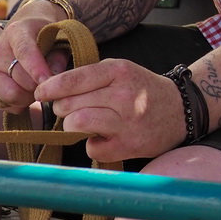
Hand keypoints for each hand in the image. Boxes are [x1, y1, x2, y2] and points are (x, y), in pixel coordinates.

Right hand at [0, 7, 71, 108]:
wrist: (25, 35)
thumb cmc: (45, 37)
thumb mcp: (57, 38)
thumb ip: (58, 55)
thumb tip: (53, 75)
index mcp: (16, 32)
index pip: (23, 51)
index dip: (35, 68)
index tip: (47, 79)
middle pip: (18, 79)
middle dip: (37, 86)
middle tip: (49, 82)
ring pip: (10, 95)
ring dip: (28, 97)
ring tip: (37, 86)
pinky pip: (7, 105)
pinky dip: (21, 104)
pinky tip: (26, 91)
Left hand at [35, 58, 186, 162]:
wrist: (181, 110)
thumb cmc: (143, 89)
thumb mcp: (122, 71)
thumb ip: (92, 77)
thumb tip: (53, 89)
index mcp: (120, 72)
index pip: (75, 79)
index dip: (51, 87)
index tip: (40, 93)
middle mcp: (123, 95)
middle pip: (70, 104)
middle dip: (64, 108)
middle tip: (72, 109)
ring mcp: (126, 122)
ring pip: (76, 124)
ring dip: (73, 125)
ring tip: (84, 122)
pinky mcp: (128, 146)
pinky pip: (91, 148)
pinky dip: (93, 144)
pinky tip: (105, 136)